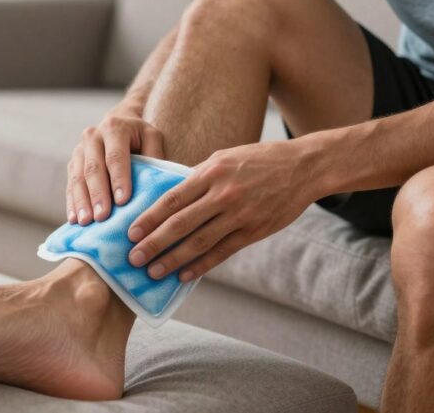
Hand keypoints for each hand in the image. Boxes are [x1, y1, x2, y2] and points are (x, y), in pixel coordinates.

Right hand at [66, 104, 163, 224]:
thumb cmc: (141, 137)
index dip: (119, 179)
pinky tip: (74, 219)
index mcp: (114, 128)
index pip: (116, 156)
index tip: (123, 201)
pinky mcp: (72, 163)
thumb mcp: (152, 138)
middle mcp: (92, 136)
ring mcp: (79, 150)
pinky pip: (70, 184)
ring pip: (78, 178)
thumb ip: (154, 156)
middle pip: (93, 168)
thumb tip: (155, 183)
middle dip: (98, 194)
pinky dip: (72, 203)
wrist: (118, 123)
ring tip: (86, 222)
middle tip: (102, 217)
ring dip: (81, 201)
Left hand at [126, 140, 322, 281]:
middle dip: (153, 244)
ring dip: (172, 260)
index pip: (172, 199)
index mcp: (211, 172)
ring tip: (152, 272)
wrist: (304, 167)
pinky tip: (184, 275)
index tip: (130, 233)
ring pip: (199, 242)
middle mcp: (223, 194)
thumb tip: (170, 196)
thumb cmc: (259, 160)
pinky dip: (201, 265)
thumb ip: (198, 177)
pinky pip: (222, 252)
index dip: (149, 218)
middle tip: (133, 258)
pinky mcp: (254, 231)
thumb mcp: (224, 157)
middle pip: (180, 224)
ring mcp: (240, 215)